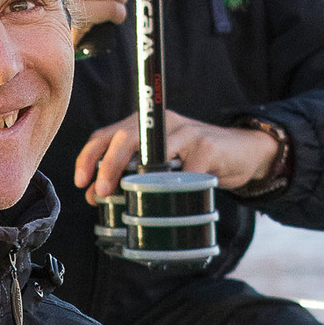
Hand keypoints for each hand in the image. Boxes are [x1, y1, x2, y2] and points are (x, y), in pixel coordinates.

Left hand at [74, 109, 278, 203]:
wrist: (243, 152)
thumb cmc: (196, 161)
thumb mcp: (161, 163)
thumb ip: (132, 172)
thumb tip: (97, 195)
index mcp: (146, 125)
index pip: (108, 133)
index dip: (89, 156)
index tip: (80, 182)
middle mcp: (164, 123)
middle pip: (125, 136)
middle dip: (106, 165)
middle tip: (100, 193)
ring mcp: (187, 133)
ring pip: (153, 150)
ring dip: (135, 176)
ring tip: (125, 196)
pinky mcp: (208, 147)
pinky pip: (187, 170)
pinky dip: (175, 188)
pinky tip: (169, 202)